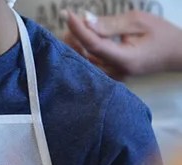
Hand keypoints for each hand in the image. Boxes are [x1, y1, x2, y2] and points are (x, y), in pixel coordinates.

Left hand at [64, 10, 181, 78]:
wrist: (177, 54)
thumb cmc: (162, 35)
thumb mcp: (139, 22)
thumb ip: (111, 24)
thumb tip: (87, 21)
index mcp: (124, 59)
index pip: (93, 45)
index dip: (78, 30)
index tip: (67, 15)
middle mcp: (115, 72)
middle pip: (84, 57)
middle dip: (73, 38)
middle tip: (69, 20)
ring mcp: (113, 76)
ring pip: (85, 62)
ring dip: (76, 45)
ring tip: (73, 27)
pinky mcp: (112, 75)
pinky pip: (92, 64)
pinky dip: (84, 51)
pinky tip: (81, 38)